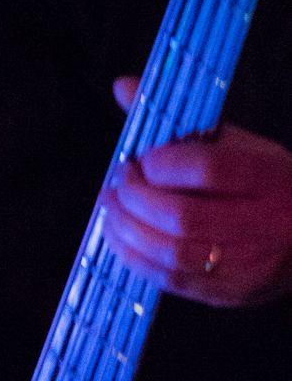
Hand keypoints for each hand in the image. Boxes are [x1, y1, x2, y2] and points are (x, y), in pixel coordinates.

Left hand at [100, 76, 291, 305]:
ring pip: (173, 254)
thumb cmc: (265, 182)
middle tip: (116, 186)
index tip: (140, 159)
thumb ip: (178, 120)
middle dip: (135, 200)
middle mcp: (264, 224)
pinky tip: (120, 240)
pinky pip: (174, 282)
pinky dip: (137, 260)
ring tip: (111, 211)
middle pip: (183, 216)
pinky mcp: (233, 294)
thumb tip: (121, 87)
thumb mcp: (235, 144)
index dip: (162, 164)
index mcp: (268, 177)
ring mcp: (249, 265)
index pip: (208, 170)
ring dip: (127, 232)